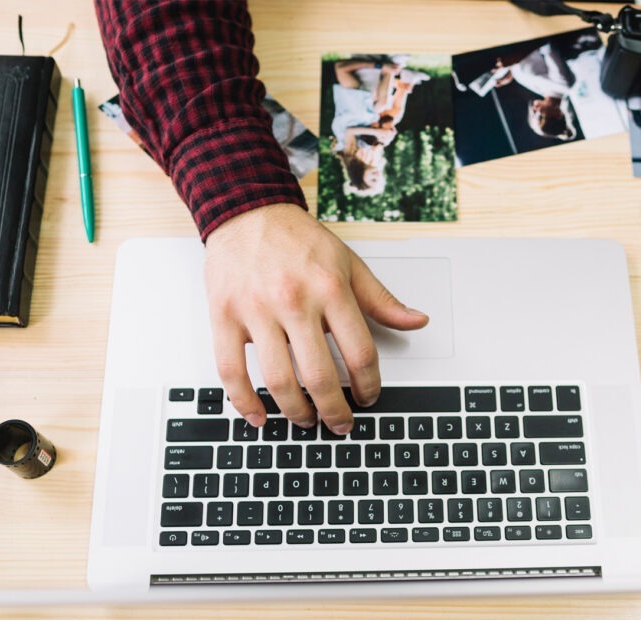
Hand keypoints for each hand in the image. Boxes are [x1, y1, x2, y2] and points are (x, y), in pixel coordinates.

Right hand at [204, 204, 428, 432]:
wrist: (247, 212)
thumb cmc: (298, 240)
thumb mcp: (348, 264)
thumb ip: (381, 299)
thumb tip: (416, 321)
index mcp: (331, 289)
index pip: (360, 351)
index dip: (369, 384)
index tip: (369, 396)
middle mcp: (294, 301)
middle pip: (320, 374)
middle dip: (335, 410)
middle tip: (340, 423)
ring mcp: (256, 311)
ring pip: (278, 379)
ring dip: (295, 412)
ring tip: (306, 420)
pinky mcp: (224, 316)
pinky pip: (231, 370)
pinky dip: (244, 401)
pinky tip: (258, 416)